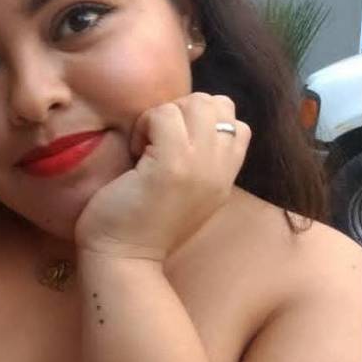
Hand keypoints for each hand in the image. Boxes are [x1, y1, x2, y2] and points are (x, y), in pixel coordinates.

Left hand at [74, 92, 250, 261]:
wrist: (125, 259)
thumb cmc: (143, 223)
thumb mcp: (187, 191)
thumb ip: (201, 161)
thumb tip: (188, 121)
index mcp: (226, 176)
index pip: (236, 122)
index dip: (201, 120)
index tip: (174, 145)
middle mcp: (221, 169)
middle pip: (218, 103)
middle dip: (182, 111)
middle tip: (158, 143)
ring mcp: (200, 166)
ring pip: (196, 103)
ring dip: (164, 116)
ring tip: (147, 147)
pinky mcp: (172, 165)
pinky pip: (164, 114)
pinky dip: (144, 125)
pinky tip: (136, 155)